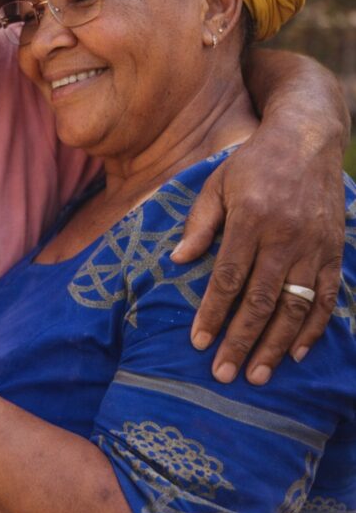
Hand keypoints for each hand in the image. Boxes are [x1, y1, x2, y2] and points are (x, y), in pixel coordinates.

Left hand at [172, 123, 343, 382]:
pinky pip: (326, 298)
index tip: (198, 342)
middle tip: (224, 373)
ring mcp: (314, 246)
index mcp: (251, 218)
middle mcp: (285, 236)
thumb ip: (199, 223)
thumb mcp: (217, 183)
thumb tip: (177, 260)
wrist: (308, 137)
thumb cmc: (254, 163)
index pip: (229, 277)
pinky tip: (297, 353)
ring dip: (275, 345)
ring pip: (295, 306)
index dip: (214, 313)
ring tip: (257, 375)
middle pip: (261, 300)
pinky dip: (314, 328)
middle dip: (241, 340)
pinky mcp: (334, 251)